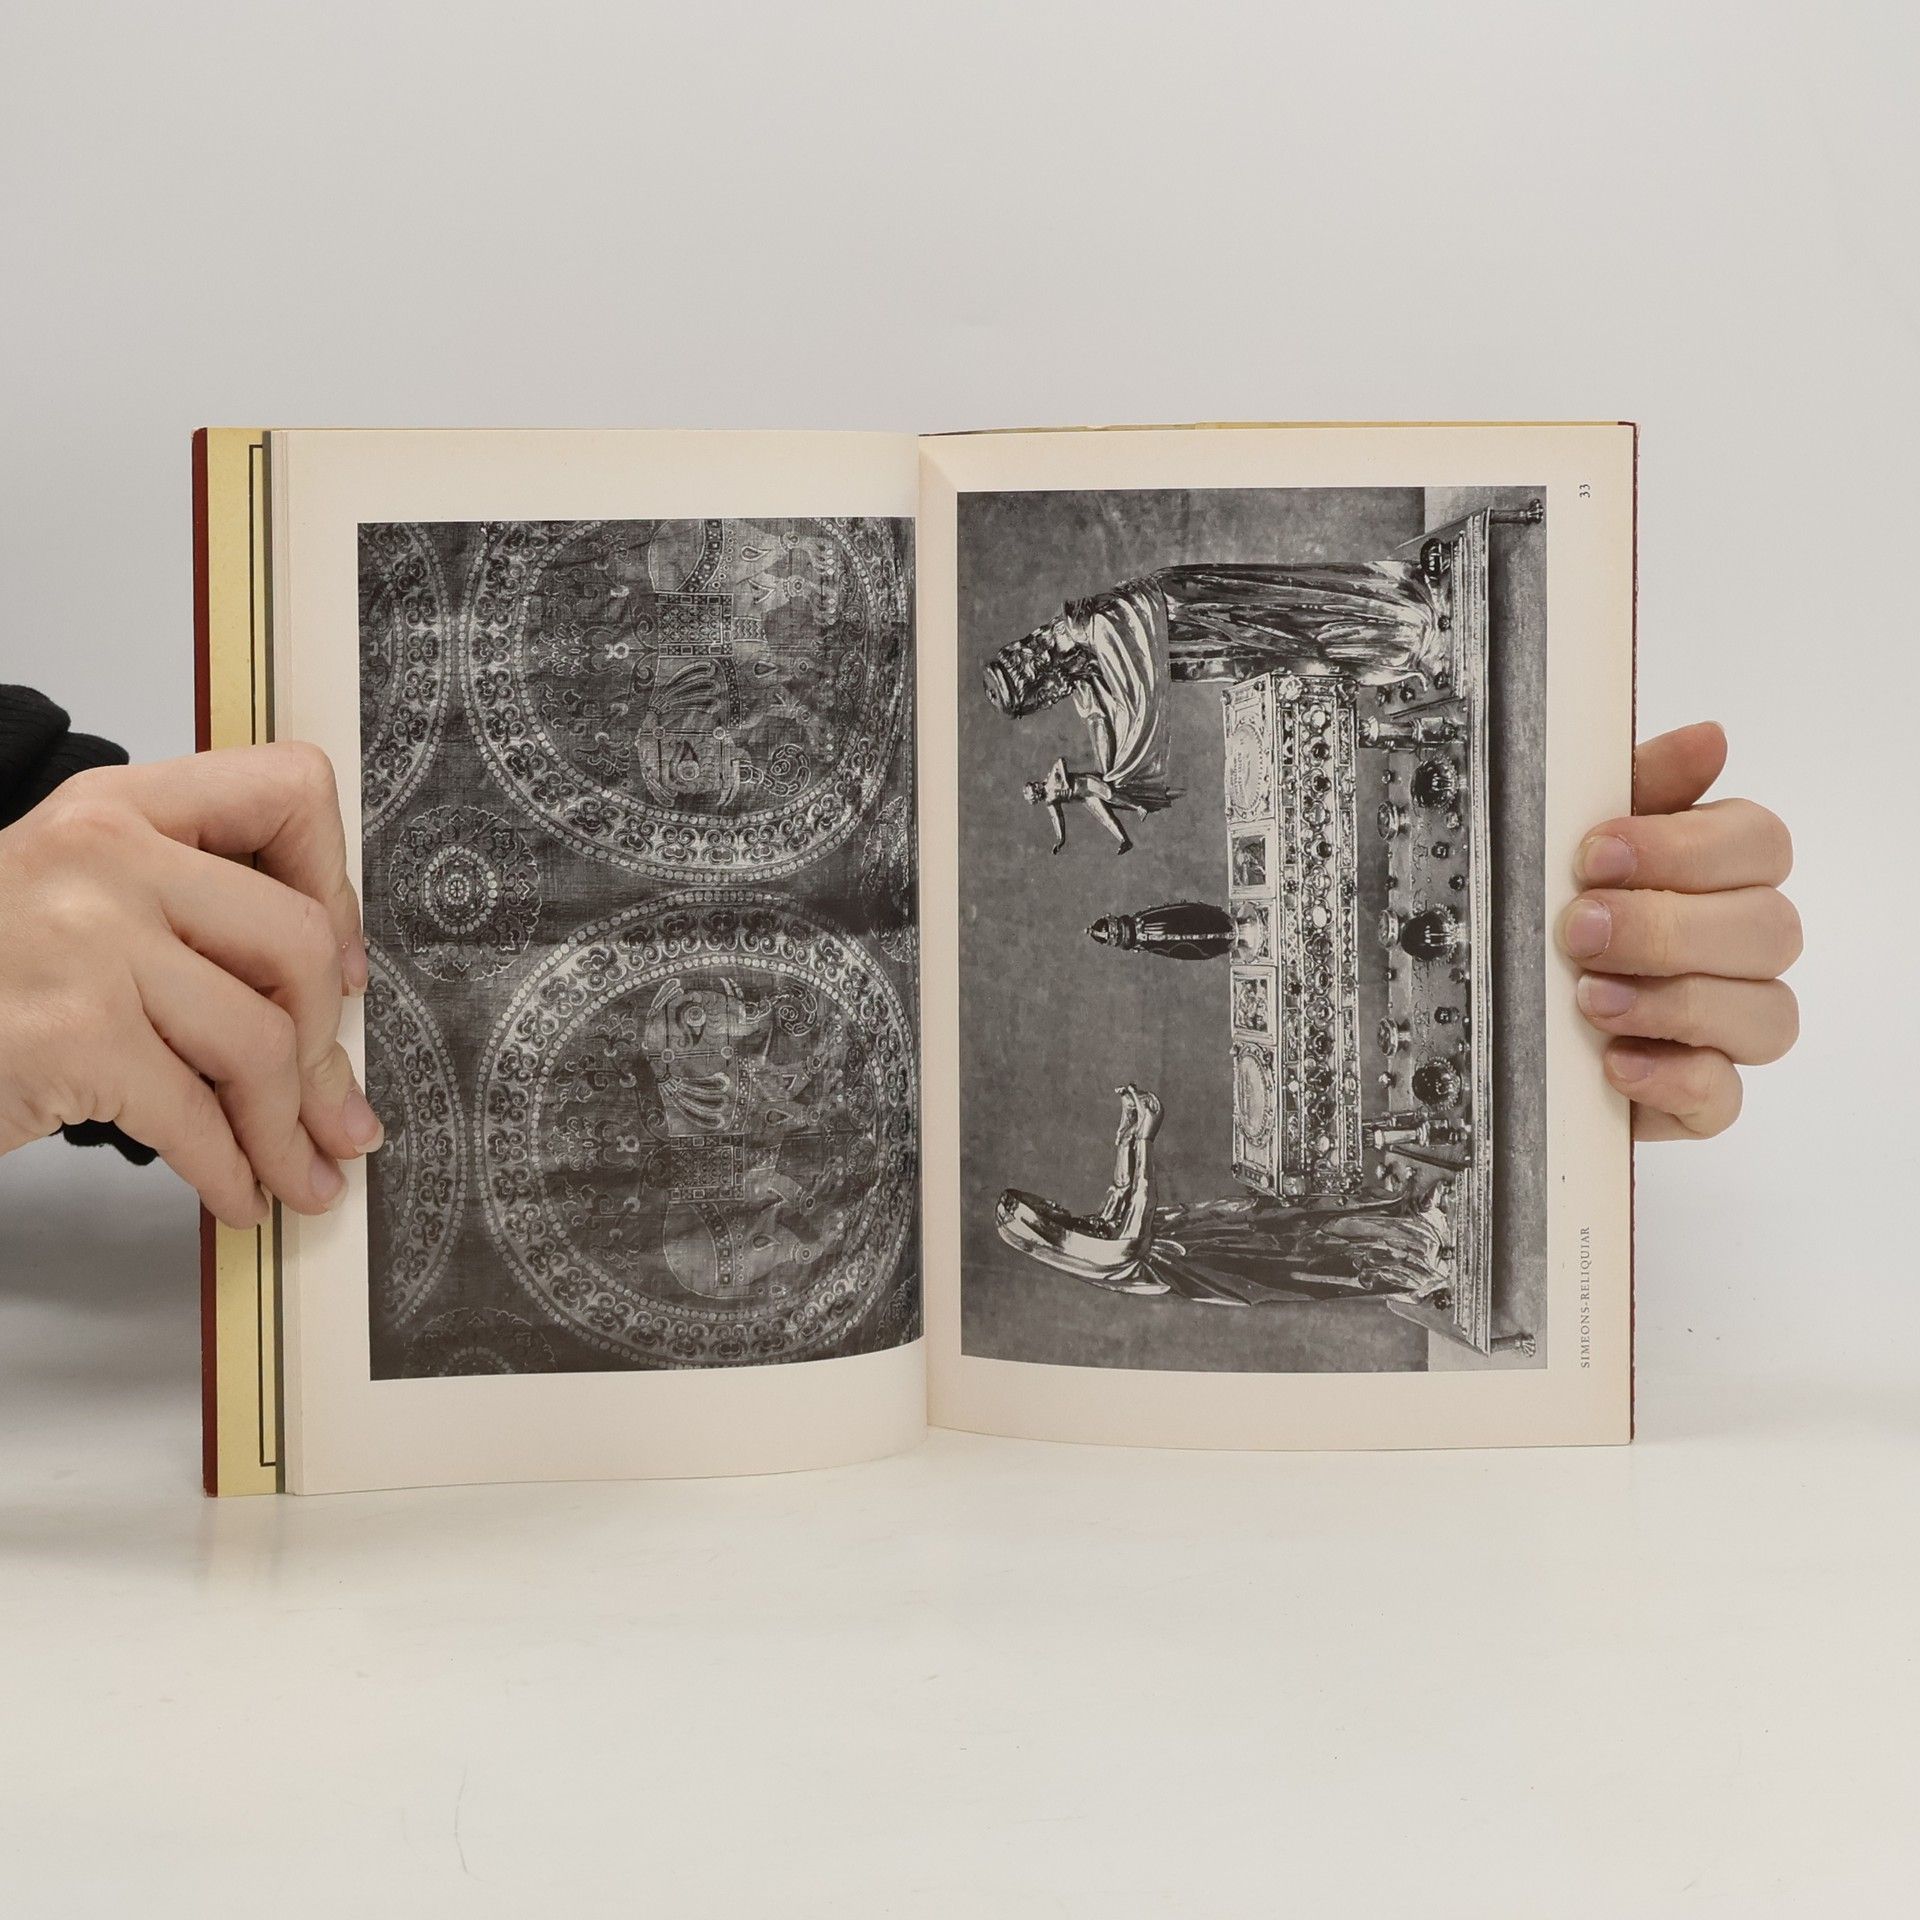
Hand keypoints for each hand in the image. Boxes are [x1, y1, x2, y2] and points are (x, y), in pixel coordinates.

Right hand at [0, 743, 378, 1223]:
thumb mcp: (77, 904)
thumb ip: (190, 918)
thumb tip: (335, 997)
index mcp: (119, 808)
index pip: (288, 791)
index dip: (335, 885)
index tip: (338, 963)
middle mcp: (107, 857)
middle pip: (298, 942)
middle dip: (328, 1044)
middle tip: (332, 1106)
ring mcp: (86, 943)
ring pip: (264, 1039)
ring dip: (291, 1129)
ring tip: (301, 1172)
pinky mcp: (70, 1035)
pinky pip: (199, 1116)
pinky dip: (234, 1171)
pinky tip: (240, 1194)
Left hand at [1560, 722, 1799, 1139]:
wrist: (1492, 1007)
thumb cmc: (1546, 906)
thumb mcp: (1569, 837)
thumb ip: (1638, 787)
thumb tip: (1708, 737)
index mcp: (1720, 871)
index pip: (1760, 844)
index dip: (1686, 848)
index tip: (1596, 854)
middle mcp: (1740, 947)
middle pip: (1769, 929)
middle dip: (1669, 927)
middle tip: (1580, 929)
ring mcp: (1727, 1027)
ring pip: (1765, 1015)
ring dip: (1676, 1002)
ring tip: (1590, 998)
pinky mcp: (1698, 1097)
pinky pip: (1724, 1098)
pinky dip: (1675, 1080)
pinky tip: (1616, 1062)